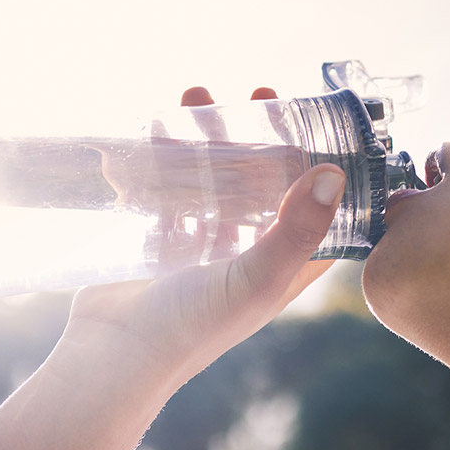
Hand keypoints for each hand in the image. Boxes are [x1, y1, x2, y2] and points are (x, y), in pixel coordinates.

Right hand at [63, 87, 340, 390]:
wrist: (115, 354)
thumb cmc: (194, 324)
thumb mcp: (257, 275)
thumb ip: (297, 228)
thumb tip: (334, 174)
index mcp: (284, 270)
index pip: (320, 215)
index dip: (326, 172)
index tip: (323, 125)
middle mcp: (249, 259)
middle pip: (266, 187)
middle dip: (263, 139)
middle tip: (259, 94)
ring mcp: (204, 252)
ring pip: (216, 182)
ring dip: (210, 139)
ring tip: (198, 95)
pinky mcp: (161, 246)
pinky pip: (169, 192)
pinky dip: (165, 160)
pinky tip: (157, 126)